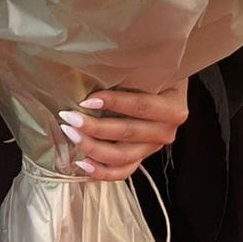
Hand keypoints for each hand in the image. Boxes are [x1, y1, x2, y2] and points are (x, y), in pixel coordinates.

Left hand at [57, 82, 188, 181]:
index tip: (87, 100)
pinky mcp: (141, 159)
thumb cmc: (150, 74)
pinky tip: (82, 163)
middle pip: (128, 134)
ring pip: (122, 156)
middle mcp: (166, 132)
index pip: (141, 106)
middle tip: (69, 117)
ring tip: (71, 134)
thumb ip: (129, 73)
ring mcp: (153, 148)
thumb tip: (92, 70)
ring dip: (93, 147)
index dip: (114, 103)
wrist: (163, 88)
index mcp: (173, 108)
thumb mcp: (147, 69)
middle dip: (95, 127)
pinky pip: (122, 172)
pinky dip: (101, 171)